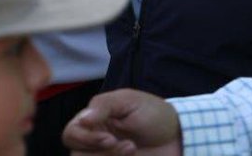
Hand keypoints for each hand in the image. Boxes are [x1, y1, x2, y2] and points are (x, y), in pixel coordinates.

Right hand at [63, 89, 182, 155]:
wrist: (180, 136)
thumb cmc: (154, 114)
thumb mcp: (129, 101)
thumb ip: (103, 106)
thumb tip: (82, 119)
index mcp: (94, 122)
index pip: (70, 134)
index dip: (84, 139)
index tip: (109, 138)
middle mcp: (95, 143)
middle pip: (77, 155)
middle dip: (99, 153)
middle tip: (126, 146)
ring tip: (133, 149)